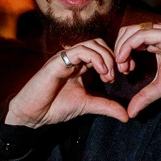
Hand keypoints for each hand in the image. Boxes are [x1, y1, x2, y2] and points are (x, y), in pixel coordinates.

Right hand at [3, 39, 129, 126]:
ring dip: (106, 57)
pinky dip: (95, 58)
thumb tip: (127, 116)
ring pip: (92, 43)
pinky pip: (80, 50)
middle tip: (119, 73)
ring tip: (108, 74)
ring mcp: (66, 58)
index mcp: (81, 66)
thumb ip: (107, 107)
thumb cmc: (56, 107)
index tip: (126, 74)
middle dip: (114, 56)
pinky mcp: (59, 60)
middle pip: (100, 43)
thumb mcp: (88, 105)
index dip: (117, 60)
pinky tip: (101, 71)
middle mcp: (74, 59)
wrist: (34, 114)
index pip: (103, 51)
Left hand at [110, 21, 160, 117]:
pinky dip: (128, 46)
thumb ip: (145, 96)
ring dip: (121, 48)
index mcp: (156, 41)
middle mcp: (158, 33)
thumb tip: (131, 112)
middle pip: (127, 31)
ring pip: (131, 31)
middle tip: (121, 68)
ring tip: (122, 65)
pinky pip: (142, 35)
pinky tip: (125, 59)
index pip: (130, 39)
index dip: (122, 53)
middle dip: (118, 48)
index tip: (124, 70)